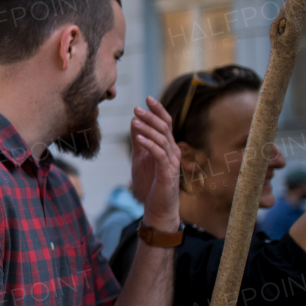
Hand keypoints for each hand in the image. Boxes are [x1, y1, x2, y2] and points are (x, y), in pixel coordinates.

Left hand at [130, 96, 181, 230]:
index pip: (166, 124)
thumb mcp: (140, 158)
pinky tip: (138, 138)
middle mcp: (172, 151)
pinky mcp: (167, 173)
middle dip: (151, 116)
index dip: (158, 110)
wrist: (156, 206)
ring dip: (147, 129)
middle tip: (137, 108)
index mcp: (167, 146)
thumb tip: (133, 122)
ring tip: (134, 121)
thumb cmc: (150, 182)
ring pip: (162, 139)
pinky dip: (149, 145)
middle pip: (164, 128)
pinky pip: (159, 155)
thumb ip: (139, 141)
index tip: (148, 98)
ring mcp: (171, 162)